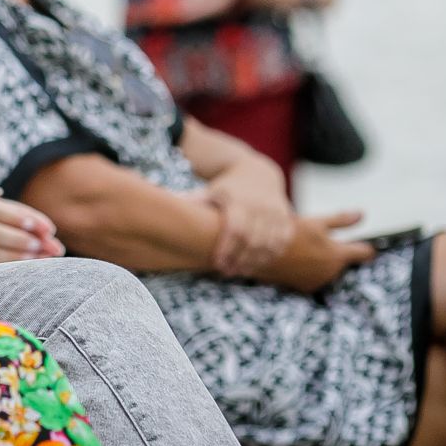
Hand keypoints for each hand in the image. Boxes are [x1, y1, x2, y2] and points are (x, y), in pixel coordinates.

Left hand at [193, 158, 294, 276]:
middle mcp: (260, 207)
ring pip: (270, 244)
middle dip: (240, 259)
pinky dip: (272, 255)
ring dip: (256, 261)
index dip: (227, 249)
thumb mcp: (210, 190)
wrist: (258, 173)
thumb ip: (192, 202)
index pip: (235, 230)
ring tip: (240, 271)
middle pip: (253, 241)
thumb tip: (158, 207)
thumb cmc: (227, 187)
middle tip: (227, 272)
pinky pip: (282, 241)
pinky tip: (258, 263)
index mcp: (238, 201)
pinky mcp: (286, 217)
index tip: (217, 263)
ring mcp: (275, 212)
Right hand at [252, 209, 375, 293]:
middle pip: (342, 261)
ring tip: (302, 247)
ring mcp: (317, 281)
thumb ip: (341, 221)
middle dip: (334, 252)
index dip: (363, 247)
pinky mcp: (303, 287)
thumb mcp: (315, 223)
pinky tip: (294, 258)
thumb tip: (361, 215)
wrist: (258, 252)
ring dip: (320, 260)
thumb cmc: (287, 234)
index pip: (363, 253)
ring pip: (327, 269)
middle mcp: (331, 272)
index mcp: (338, 255)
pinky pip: (313, 276)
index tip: (363, 245)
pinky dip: (307, 269)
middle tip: (315, 239)